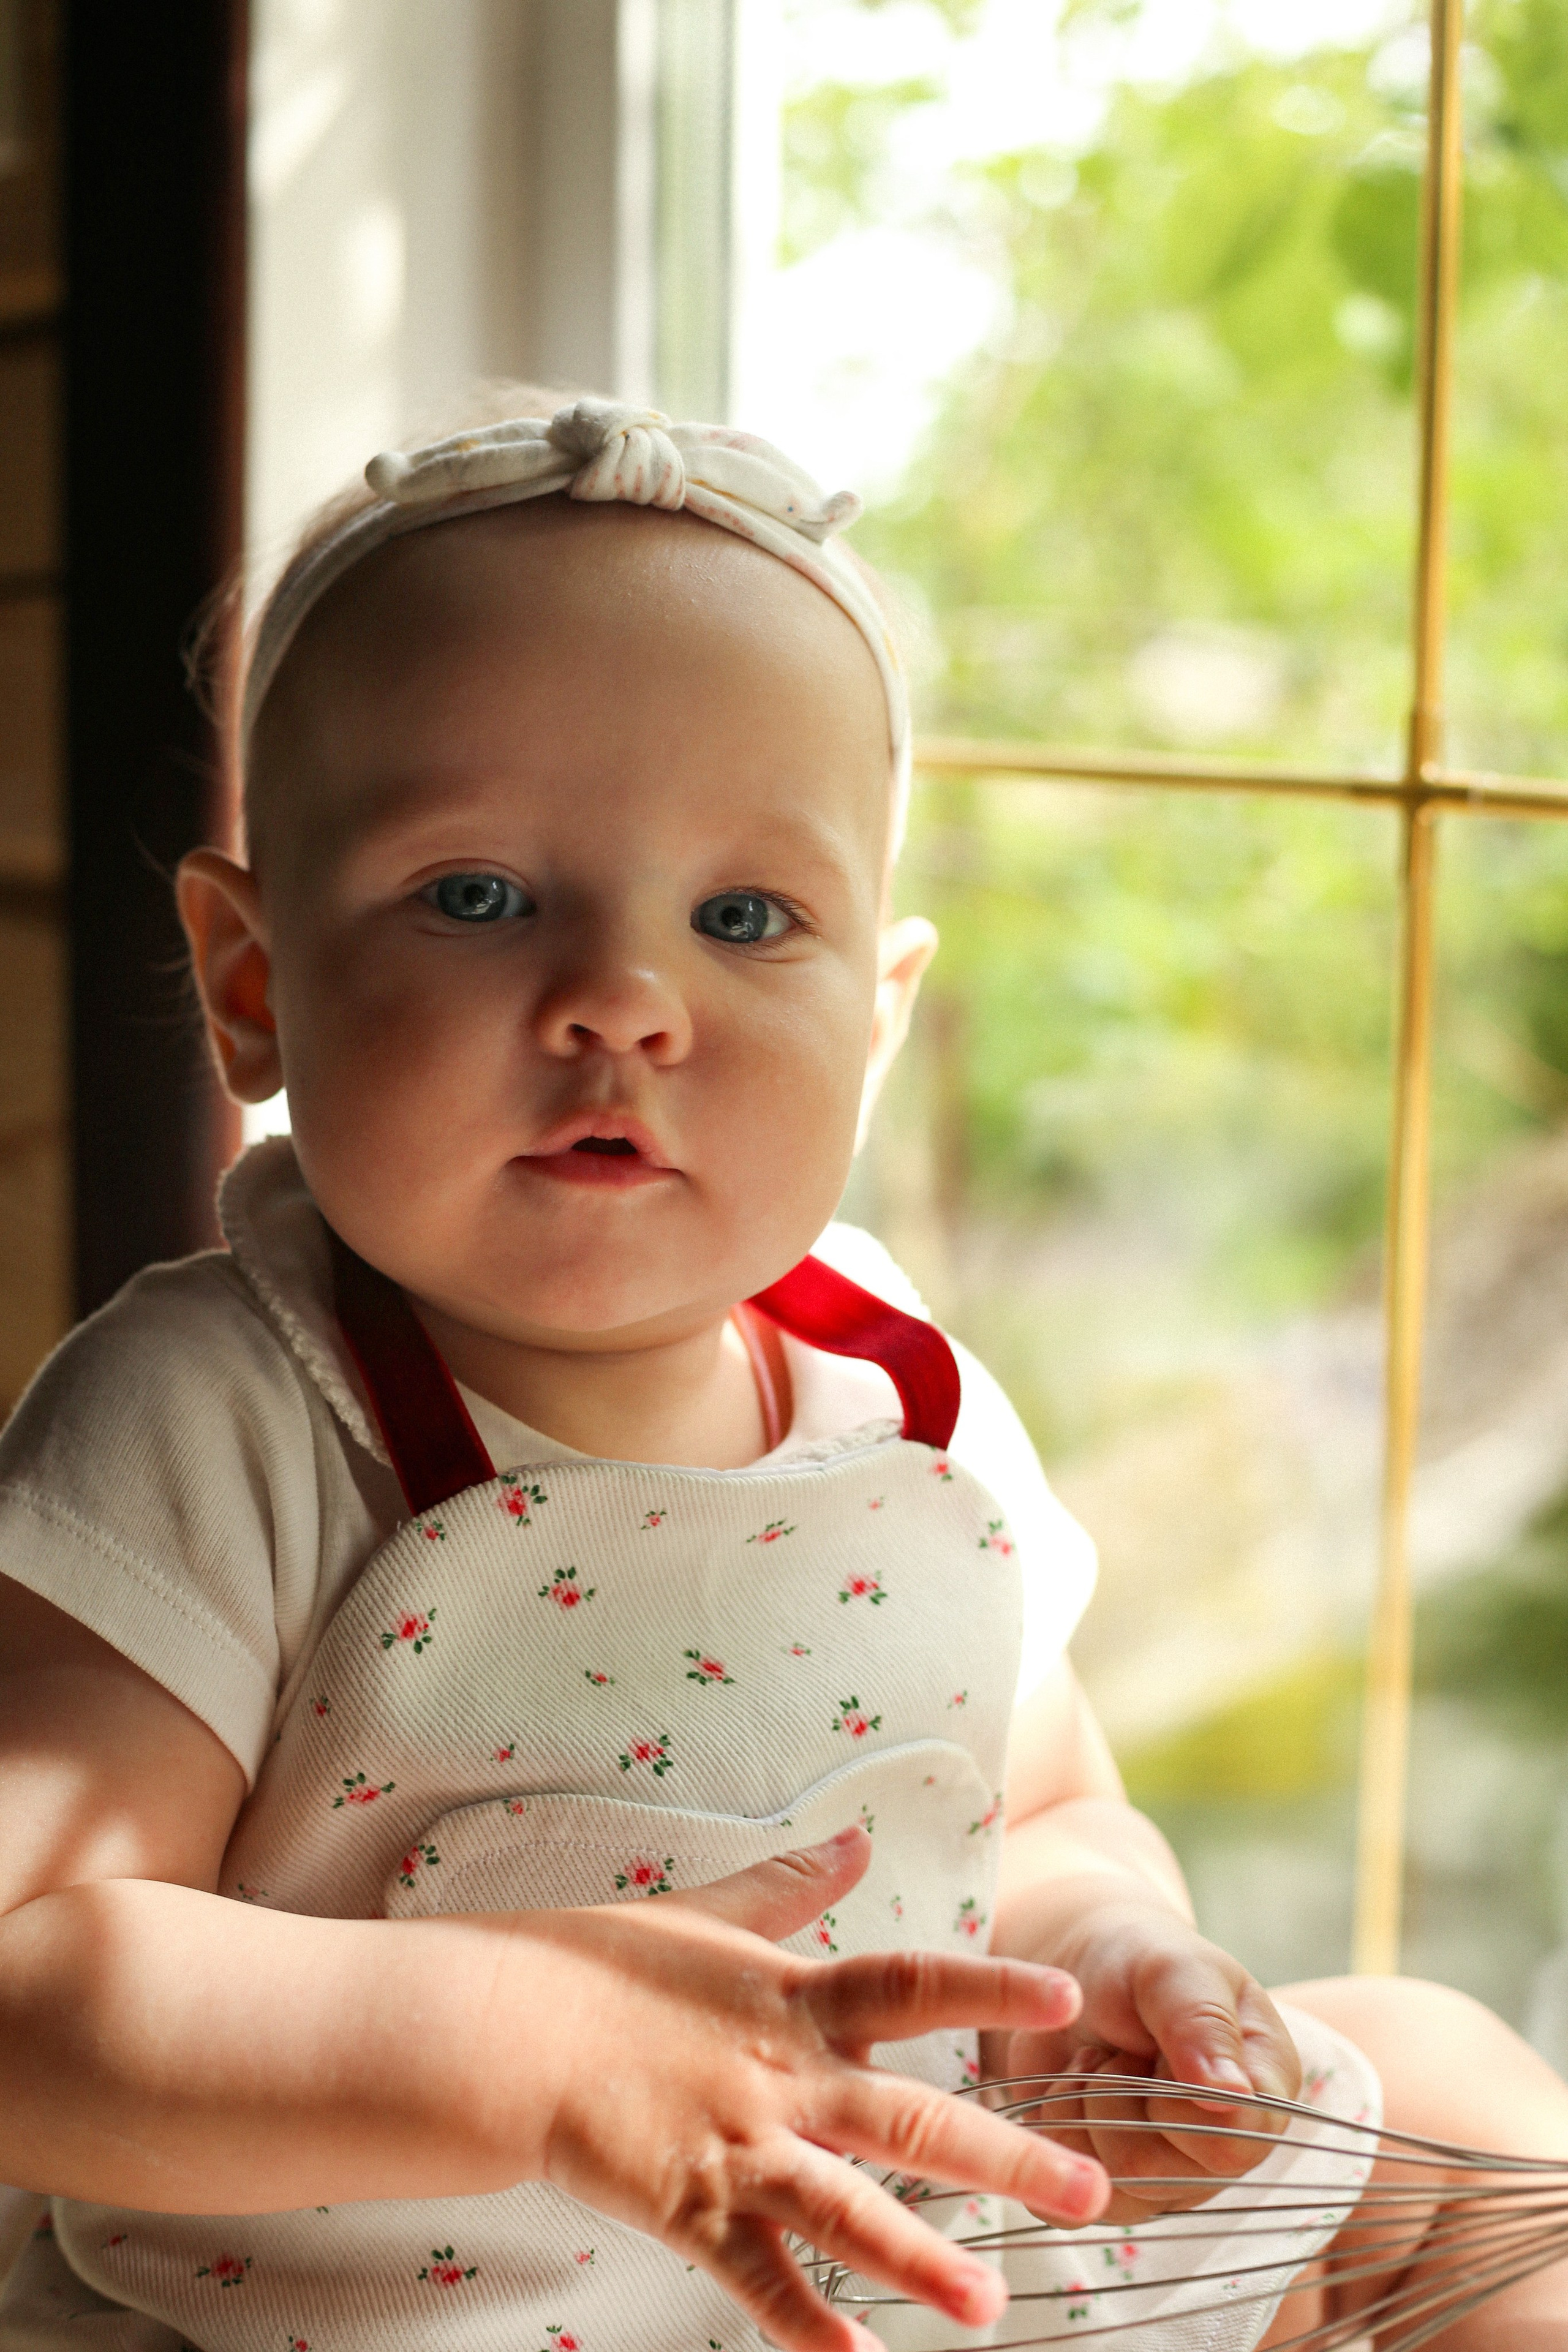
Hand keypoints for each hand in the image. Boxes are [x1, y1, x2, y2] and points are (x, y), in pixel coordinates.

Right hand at [504, 1826, 1108, 2351]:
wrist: (503, 2025)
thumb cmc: (601, 1963)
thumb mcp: (711, 1913)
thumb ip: (794, 1884)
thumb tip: (856, 1833)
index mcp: (795, 1998)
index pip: (915, 1984)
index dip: (993, 1990)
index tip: (1071, 2000)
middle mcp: (785, 2075)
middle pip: (912, 2118)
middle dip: (1008, 2159)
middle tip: (1094, 2195)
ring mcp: (739, 2146)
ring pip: (849, 2210)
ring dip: (921, 2260)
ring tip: (990, 2308)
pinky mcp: (687, 2208)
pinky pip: (756, 2278)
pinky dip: (802, 2325)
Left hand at [983, 1887, 1300, 2219]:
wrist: (1075, 1974)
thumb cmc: (1138, 1962)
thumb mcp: (1172, 1969)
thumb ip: (1203, 2023)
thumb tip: (1234, 2095)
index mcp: (1260, 2094)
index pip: (1237, 2141)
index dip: (1179, 2102)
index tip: (1154, 2050)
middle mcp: (1221, 2148)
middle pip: (1160, 2170)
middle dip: (1118, 2095)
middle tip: (1122, 2048)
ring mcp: (1167, 2177)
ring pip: (1114, 2186)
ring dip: (1085, 2108)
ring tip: (1099, 2062)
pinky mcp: (1110, 2187)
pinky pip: (1069, 2198)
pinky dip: (1056, 2130)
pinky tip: (1073, 2089)